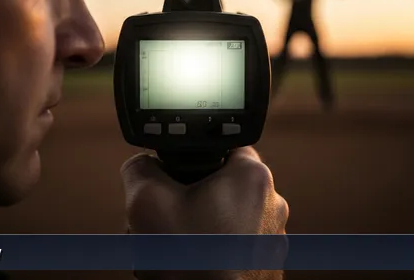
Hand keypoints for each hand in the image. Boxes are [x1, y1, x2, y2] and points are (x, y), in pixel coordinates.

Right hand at [122, 147, 287, 278]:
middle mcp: (273, 204)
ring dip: (196, 230)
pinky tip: (190, 267)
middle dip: (186, 201)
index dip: (189, 160)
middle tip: (166, 222)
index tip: (172, 178)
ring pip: (224, 220)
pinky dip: (211, 253)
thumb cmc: (189, 261)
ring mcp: (273, 239)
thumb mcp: (146, 200)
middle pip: (218, 186)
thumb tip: (142, 165)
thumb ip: (140, 167)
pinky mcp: (267, 267)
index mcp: (252, 176)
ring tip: (174, 250)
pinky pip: (233, 248)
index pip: (220, 146)